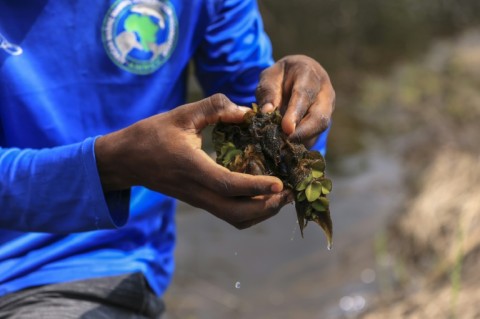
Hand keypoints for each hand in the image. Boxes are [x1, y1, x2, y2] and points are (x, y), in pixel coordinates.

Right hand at [95, 94, 292, 228]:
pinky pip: (228, 214)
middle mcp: (196, 190)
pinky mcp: (198, 201)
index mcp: (192, 167)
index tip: (280, 183)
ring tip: (281, 196)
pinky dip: (249, 212)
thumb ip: (214, 108)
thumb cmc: (152, 134)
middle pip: (236, 213)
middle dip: (266, 207)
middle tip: (289, 193)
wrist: (126, 160)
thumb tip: (247, 111)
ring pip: (233, 218)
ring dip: (260, 212)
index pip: (228, 185)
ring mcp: (197, 199)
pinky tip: (261, 195)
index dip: (256, 186)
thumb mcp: (181, 114)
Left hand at [256, 55, 334, 144]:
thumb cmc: (280, 77)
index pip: (304, 94)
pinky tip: (288, 146)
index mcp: (308, 73)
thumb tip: (266, 112)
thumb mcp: (269, 78)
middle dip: (303, 131)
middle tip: (285, 142)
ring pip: (321, 126)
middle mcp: (324, 90)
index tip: (286, 128)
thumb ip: (268, 92)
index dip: (296, 113)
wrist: (294, 76)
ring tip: (284, 145)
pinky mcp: (325, 119)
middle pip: (320, 114)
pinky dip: (302, 141)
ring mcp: (328, 106)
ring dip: (303, 138)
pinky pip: (316, 133)